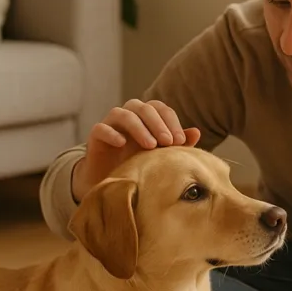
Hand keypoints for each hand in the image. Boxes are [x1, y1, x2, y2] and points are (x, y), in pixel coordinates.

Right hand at [72, 99, 200, 201]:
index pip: (160, 108)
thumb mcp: (160, 156)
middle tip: (168, 142)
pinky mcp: (95, 136)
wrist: (111, 183)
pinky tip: (122, 144)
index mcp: (146, 118)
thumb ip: (177, 144)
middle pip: (142, 107)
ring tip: (150, 145)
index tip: (180, 141)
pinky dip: (111, 133)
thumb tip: (196, 132)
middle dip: (157, 123)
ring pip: (123, 114)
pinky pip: (101, 128)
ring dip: (138, 127)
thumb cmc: (139, 165)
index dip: (171, 121)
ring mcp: (111, 124)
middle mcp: (128, 116)